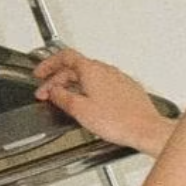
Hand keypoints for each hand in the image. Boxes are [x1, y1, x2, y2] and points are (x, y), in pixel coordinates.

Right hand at [33, 48, 172, 155]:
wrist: (145, 129)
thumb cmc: (118, 121)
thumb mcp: (80, 110)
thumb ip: (62, 97)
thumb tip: (54, 91)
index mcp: (92, 70)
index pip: (64, 57)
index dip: (48, 64)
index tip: (40, 73)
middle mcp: (106, 70)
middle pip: (75, 68)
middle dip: (58, 80)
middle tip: (47, 93)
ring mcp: (118, 78)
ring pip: (89, 75)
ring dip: (73, 85)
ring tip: (65, 99)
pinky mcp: (127, 88)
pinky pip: (102, 83)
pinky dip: (89, 89)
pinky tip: (88, 103)